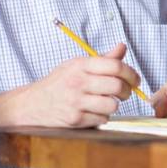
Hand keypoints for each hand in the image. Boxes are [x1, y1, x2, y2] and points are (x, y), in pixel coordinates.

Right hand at [17, 43, 139, 127]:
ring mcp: (76, 101)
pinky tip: (93, 112)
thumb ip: (102, 59)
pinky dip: (102, 117)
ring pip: (112, 105)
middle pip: (117, 86)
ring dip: (113, 105)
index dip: (131, 73)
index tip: (135, 80)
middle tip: (125, 93)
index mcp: (80, 65)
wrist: (30, 104)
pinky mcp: (74, 119)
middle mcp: (78, 82)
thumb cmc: (58, 84)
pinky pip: (102, 119)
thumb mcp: (76, 66)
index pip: (115, 66)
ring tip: (105, 102)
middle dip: (127, 91)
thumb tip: (122, 47)